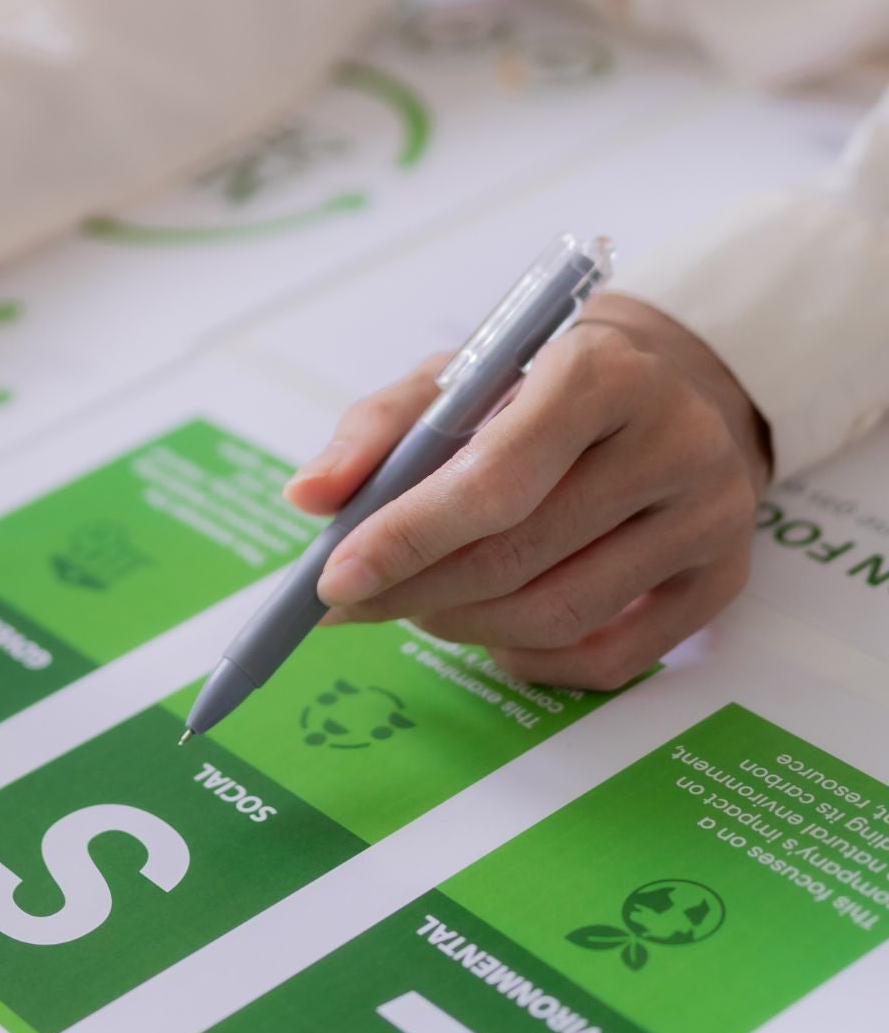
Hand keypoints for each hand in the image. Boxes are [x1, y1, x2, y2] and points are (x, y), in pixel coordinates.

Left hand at [285, 296, 772, 689]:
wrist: (670, 385)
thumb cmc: (537, 385)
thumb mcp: (456, 378)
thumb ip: (376, 432)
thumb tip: (307, 499)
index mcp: (600, 373)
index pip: (493, 480)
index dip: (406, 538)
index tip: (331, 578)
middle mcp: (674, 442)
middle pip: (519, 555)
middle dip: (414, 591)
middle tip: (350, 603)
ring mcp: (712, 516)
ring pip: (559, 614)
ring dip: (462, 625)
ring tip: (413, 607)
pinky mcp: (726, 579)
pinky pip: (611, 658)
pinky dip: (529, 659)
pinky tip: (489, 631)